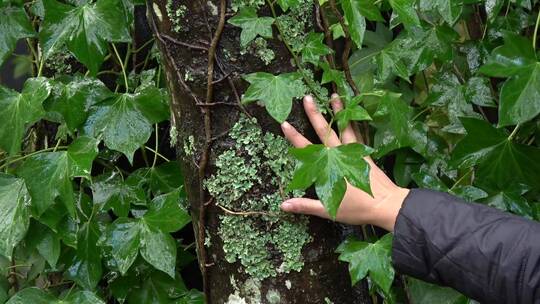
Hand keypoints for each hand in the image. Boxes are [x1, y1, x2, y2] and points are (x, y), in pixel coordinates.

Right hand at [280, 94, 408, 230]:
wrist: (387, 205)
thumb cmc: (358, 209)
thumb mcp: (328, 209)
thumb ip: (306, 205)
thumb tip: (283, 205)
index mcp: (328, 168)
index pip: (307, 150)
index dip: (294, 137)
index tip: (285, 123)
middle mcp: (340, 156)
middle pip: (325, 131)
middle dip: (315, 114)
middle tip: (308, 97)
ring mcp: (354, 152)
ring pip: (344, 127)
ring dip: (338, 111)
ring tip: (334, 95)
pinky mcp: (365, 154)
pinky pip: (358, 133)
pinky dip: (355, 122)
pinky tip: (354, 113)